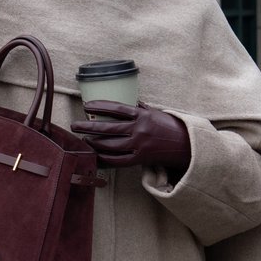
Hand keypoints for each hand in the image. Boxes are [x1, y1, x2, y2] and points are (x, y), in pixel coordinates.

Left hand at [71, 101, 190, 170]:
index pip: (117, 108)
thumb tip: (129, 100)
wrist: (186, 146)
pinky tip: (96, 155)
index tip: (86, 106)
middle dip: (88, 127)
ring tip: (84, 139)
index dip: (100, 106)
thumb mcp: (155, 112)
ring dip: (94, 142)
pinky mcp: (140, 159)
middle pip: (109, 127)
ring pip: (110, 145)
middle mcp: (139, 130)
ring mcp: (139, 145)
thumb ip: (140, 108)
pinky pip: (118, 160)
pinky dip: (105, 158)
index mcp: (142, 115)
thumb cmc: (170, 126)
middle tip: (74, 125)